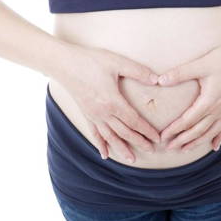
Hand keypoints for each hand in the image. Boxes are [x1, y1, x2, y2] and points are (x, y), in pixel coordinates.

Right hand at [56, 45, 159, 162]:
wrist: (63, 64)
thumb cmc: (91, 61)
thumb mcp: (117, 62)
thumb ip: (138, 71)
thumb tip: (157, 79)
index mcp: (113, 102)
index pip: (134, 121)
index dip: (147, 131)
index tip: (157, 138)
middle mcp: (103, 113)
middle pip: (124, 132)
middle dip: (139, 142)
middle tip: (152, 151)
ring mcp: (93, 116)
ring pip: (110, 137)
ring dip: (121, 149)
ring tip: (132, 159)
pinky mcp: (86, 114)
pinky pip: (94, 134)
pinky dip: (100, 145)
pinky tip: (104, 154)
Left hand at [157, 33, 220, 151]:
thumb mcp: (201, 64)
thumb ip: (180, 73)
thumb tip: (160, 80)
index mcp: (208, 102)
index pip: (186, 121)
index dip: (173, 130)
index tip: (162, 138)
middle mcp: (217, 111)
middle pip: (196, 131)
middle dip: (181, 140)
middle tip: (168, 148)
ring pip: (209, 133)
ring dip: (196, 142)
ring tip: (185, 149)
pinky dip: (218, 138)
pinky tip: (215, 147)